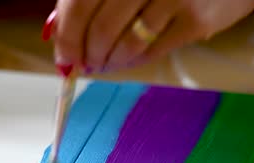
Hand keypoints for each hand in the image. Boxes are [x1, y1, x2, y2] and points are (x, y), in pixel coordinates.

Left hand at [47, 0, 253, 72]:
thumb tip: (57, 36)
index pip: (78, 2)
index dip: (67, 36)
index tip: (65, 57)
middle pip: (99, 27)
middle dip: (86, 54)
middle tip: (84, 64)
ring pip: (125, 44)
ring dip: (108, 60)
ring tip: (104, 62)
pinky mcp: (196, 19)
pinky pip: (151, 51)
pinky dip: (131, 61)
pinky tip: (125, 59)